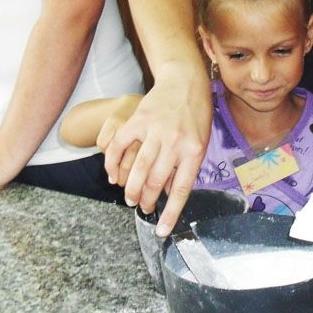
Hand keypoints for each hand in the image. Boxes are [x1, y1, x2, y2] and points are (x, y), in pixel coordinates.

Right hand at [103, 78, 209, 235]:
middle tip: (142, 208)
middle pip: (155, 182)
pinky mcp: (137, 120)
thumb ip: (185, 167)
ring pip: (137, 169)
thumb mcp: (200, 142)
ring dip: (131, 189)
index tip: (161, 231)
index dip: (170, 213)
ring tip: (130, 199)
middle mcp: (175, 142)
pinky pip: (119, 146)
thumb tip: (168, 195)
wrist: (185, 81)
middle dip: (146, 202)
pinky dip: (112, 164)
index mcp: (194, 151)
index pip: (180, 189)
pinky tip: (112, 176)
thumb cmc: (196, 114)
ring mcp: (155, 131)